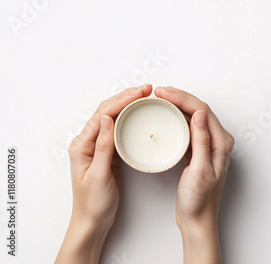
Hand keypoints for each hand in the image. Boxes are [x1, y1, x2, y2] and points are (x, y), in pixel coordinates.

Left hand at [56, 84, 151, 263]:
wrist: (92, 221)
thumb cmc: (93, 203)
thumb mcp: (99, 175)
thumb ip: (103, 147)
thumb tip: (109, 119)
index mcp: (82, 146)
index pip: (103, 115)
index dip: (121, 100)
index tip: (140, 93)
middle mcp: (87, 142)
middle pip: (107, 111)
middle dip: (126, 97)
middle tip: (147, 90)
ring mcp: (98, 147)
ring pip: (113, 118)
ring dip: (128, 105)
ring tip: (145, 97)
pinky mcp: (108, 153)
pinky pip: (118, 130)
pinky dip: (129, 119)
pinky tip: (138, 116)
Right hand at [155, 86, 234, 263]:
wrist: (198, 219)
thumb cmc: (199, 200)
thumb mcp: (200, 171)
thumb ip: (201, 142)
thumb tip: (199, 114)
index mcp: (221, 143)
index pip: (203, 111)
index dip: (183, 98)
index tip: (164, 93)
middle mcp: (218, 141)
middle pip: (199, 110)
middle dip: (179, 97)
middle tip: (158, 92)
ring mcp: (209, 146)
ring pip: (194, 117)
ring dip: (178, 105)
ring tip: (160, 99)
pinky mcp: (199, 151)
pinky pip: (189, 128)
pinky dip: (178, 118)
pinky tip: (167, 116)